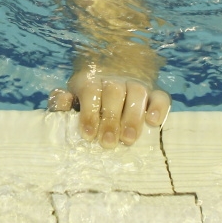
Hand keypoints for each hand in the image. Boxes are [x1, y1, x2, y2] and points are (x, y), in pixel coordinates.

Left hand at [48, 67, 169, 148]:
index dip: (89, 112)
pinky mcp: (155, 93)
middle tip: (107, 143)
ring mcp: (136, 85)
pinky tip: (153, 122)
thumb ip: (61, 102)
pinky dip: (159, 108)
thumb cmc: (86, 102)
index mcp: (91, 80)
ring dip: (132, 116)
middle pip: (114, 92)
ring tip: (128, 139)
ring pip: (137, 92)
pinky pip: (161, 96)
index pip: (91, 90)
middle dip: (110, 119)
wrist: (112, 84)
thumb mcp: (71, 100)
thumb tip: (65, 100)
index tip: (87, 135)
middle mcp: (115, 79)